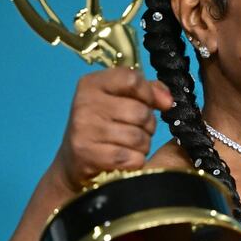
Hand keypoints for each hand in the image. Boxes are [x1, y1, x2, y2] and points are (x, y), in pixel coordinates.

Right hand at [51, 68, 173, 191]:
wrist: (73, 161)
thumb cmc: (104, 125)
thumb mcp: (120, 99)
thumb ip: (148, 91)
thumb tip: (167, 101)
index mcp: (92, 83)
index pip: (132, 79)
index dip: (148, 93)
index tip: (148, 103)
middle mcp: (85, 103)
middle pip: (140, 111)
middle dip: (148, 124)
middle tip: (139, 129)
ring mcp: (84, 129)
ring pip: (138, 137)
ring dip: (143, 144)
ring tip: (131, 144)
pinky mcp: (88, 155)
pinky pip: (131, 157)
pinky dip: (136, 160)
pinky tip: (125, 158)